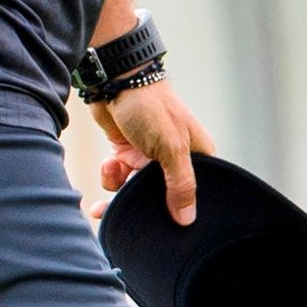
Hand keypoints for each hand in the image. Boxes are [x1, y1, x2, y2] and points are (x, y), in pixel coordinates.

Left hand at [91, 80, 214, 223]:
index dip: (179, 210)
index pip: (194, 194)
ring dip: (119, 190)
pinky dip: (111, 175)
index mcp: (198, 157)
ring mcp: (150, 157)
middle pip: (161, 196)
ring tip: (110, 182)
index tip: (162, 224)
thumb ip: (180, 183)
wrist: (115, 81)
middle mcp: (175, 160)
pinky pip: (119, 178)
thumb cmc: (151, 108)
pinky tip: (108, 162)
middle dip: (139, 205)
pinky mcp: (127, 153)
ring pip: (135, 190)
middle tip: (121, 214)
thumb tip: (187, 219)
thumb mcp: (171, 147)